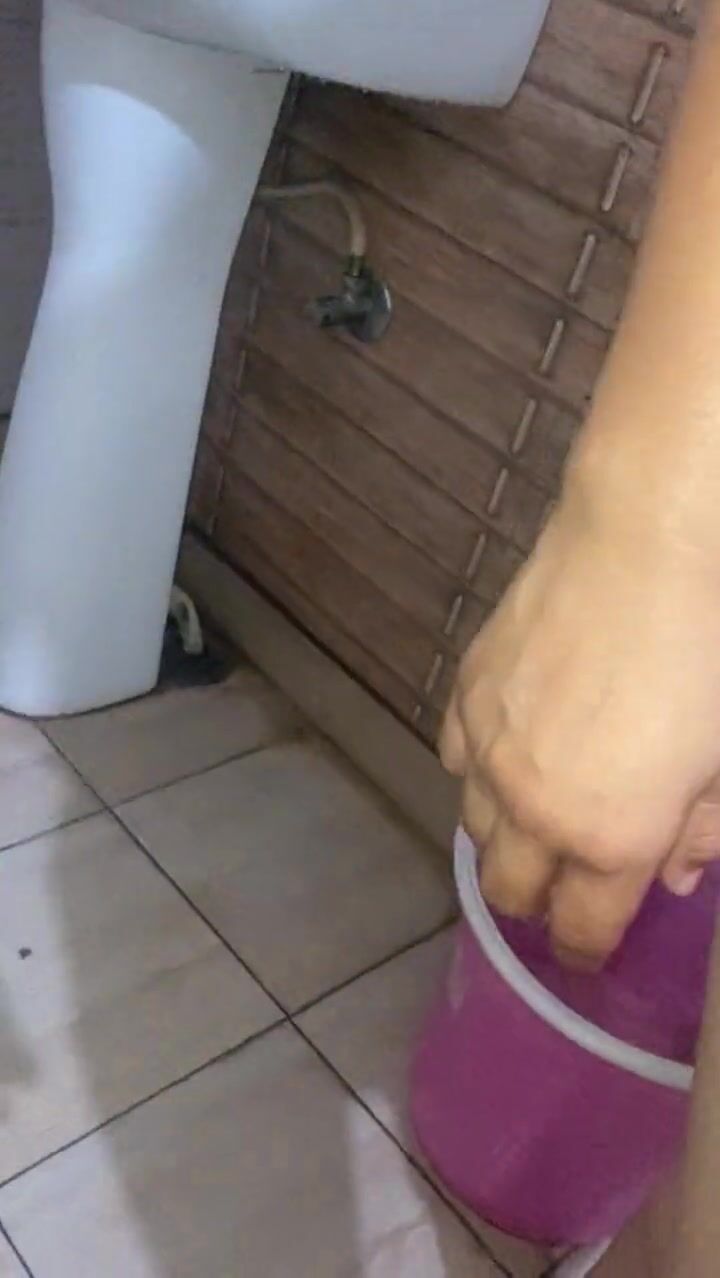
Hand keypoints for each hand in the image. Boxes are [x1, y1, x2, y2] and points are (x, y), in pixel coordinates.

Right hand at [440, 497, 719, 966]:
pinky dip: (479, 771)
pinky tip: (509, 749)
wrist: (643, 550)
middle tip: (566, 882)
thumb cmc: (706, 656)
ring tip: (539, 811)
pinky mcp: (464, 697)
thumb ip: (702, 829)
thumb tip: (675, 875)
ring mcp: (488, 752)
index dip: (586, 950)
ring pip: (475, 830)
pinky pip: (455, 761)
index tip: (589, 948)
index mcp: (609, 839)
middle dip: (538, 902)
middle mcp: (535, 810)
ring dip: (507, 837)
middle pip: (509, 892)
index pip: (580, 931)